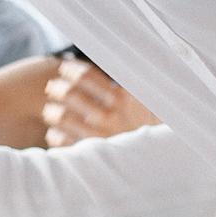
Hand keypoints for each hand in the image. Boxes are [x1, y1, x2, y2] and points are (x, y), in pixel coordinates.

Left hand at [42, 57, 157, 146]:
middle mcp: (111, 115)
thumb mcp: (152, 101)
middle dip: (58, 88)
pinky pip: (65, 141)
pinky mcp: (94, 153)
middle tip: (52, 87)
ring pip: (63, 117)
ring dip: (53, 112)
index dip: (72, 70)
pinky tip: (56, 132)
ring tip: (50, 110)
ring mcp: (101, 135)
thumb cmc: (157, 127)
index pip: (89, 76)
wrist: (165, 158)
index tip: (64, 68)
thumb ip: (135, 83)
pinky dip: (56, 135)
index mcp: (124, 98)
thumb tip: (126, 57)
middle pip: (71, 94)